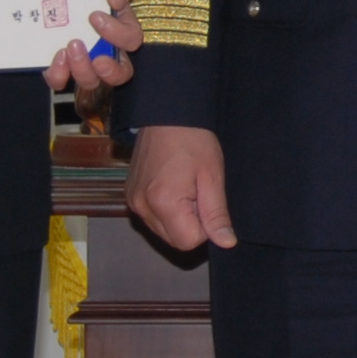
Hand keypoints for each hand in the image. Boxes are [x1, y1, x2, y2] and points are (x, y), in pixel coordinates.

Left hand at [53, 0, 140, 103]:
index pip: (131, 40)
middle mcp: (105, 45)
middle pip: (120, 73)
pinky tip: (54, 58)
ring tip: (68, 49)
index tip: (94, 16)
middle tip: (95, 56)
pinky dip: (58, 74)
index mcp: (121, 23)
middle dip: (110, 69)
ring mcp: (81, 56)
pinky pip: (60, 78)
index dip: (117, 34)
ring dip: (83, 71)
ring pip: (91, 81)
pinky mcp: (56, 60)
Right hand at [128, 122, 235, 250]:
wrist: (167, 115)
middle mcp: (142, 207)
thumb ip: (216, 214)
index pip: (189, 241)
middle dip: (191, 224)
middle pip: (174, 239)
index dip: (204, 226)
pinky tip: (172, 186)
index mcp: (163, 203)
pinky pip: (151, 218)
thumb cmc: (193, 140)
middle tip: (197, 192)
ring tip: (184, 187)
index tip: (206, 200)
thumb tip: (226, 243)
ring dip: (178, 218)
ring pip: (163, 231)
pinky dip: (165, 210)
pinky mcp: (130, 196)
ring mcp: (133, 201)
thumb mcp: (212, 177)